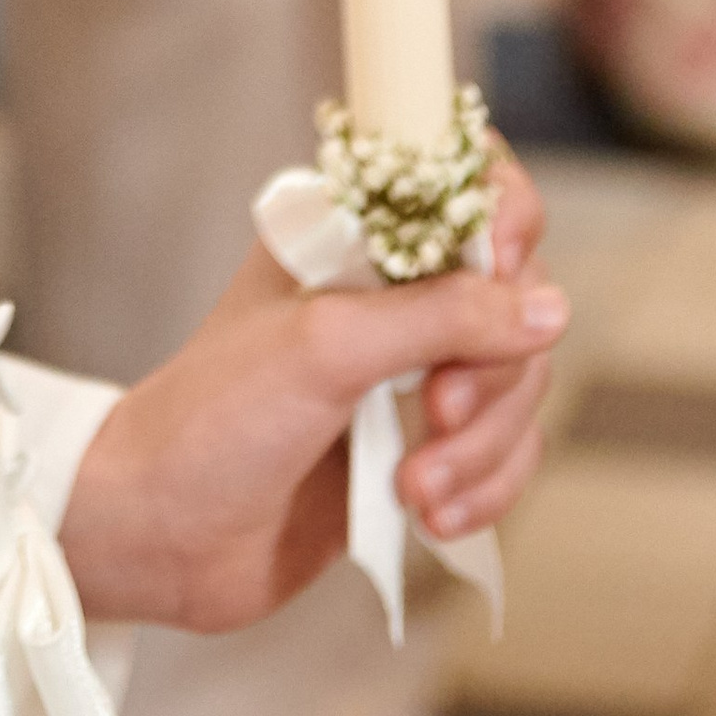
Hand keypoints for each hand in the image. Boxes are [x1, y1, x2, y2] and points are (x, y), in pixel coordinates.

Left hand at [59, 160, 564, 634]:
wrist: (167, 533)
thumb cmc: (216, 418)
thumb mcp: (326, 348)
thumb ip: (440, 317)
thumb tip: (548, 309)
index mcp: (351, 236)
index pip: (460, 181)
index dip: (500, 216)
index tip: (501, 268)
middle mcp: (387, 294)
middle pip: (512, 298)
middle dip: (491, 370)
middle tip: (437, 413)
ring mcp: (408, 372)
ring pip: (516, 385)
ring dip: (481, 449)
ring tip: (416, 490)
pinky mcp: (421, 447)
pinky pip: (503, 455)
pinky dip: (483, 490)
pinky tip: (431, 517)